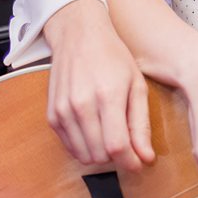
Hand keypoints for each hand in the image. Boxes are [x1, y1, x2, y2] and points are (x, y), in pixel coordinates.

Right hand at [44, 0, 153, 170]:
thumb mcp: (137, 85)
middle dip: (118, 158)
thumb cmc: (112, 56)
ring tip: (111, 136)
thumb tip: (145, 158)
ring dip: (101, 154)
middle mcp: (81, 105)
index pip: (117, 146)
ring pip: (84, 155)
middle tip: (128, 146)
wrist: (79, 34)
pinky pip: (70, 147)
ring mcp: (63, 111)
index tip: (139, 163)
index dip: (131, 162)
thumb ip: (141, 124)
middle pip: (100, 154)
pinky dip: (84, 147)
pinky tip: (95, 131)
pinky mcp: (52, 115)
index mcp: (108, 95)